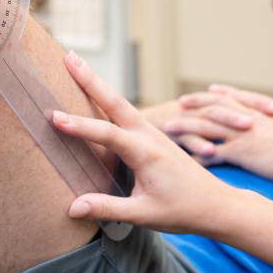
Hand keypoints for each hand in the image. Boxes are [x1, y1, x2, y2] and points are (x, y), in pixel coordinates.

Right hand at [52, 53, 234, 233]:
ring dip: (99, 84)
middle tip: (68, 57)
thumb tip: (72, 207)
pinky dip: (110, 100)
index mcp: (147, 153)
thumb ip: (107, 208)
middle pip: (116, 102)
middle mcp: (150, 137)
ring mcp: (153, 134)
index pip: (108, 134)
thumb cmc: (184, 211)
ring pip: (121, 104)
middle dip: (91, 80)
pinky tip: (96, 94)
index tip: (55, 118)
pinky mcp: (155, 138)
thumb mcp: (144, 214)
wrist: (218, 206)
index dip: (80, 127)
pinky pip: (128, 114)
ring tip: (76, 65)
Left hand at [162, 85, 272, 187]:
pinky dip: (196, 155)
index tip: (208, 91)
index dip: (221, 94)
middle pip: (215, 106)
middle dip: (196, 104)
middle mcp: (249, 119)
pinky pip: (211, 152)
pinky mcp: (239, 151)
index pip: (236, 98)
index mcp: (262, 112)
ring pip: (206, 126)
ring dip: (186, 127)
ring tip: (169, 129)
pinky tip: (183, 160)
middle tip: (179, 103)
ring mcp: (242, 134)